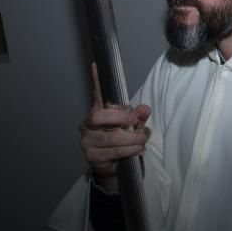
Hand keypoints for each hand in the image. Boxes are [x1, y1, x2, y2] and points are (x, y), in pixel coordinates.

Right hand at [80, 64, 150, 191]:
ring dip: (131, 139)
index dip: (96, 80)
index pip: (96, 94)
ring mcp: (88, 141)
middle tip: (134, 120)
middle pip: (98, 117)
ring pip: (109, 138)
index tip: (96, 65)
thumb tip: (144, 109)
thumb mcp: (133, 125)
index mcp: (98, 111)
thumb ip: (139, 116)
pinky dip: (129, 150)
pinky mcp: (92, 157)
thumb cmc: (123, 140)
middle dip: (120, 118)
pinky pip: (113, 152)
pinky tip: (137, 149)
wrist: (114, 165)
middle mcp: (88, 125)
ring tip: (141, 140)